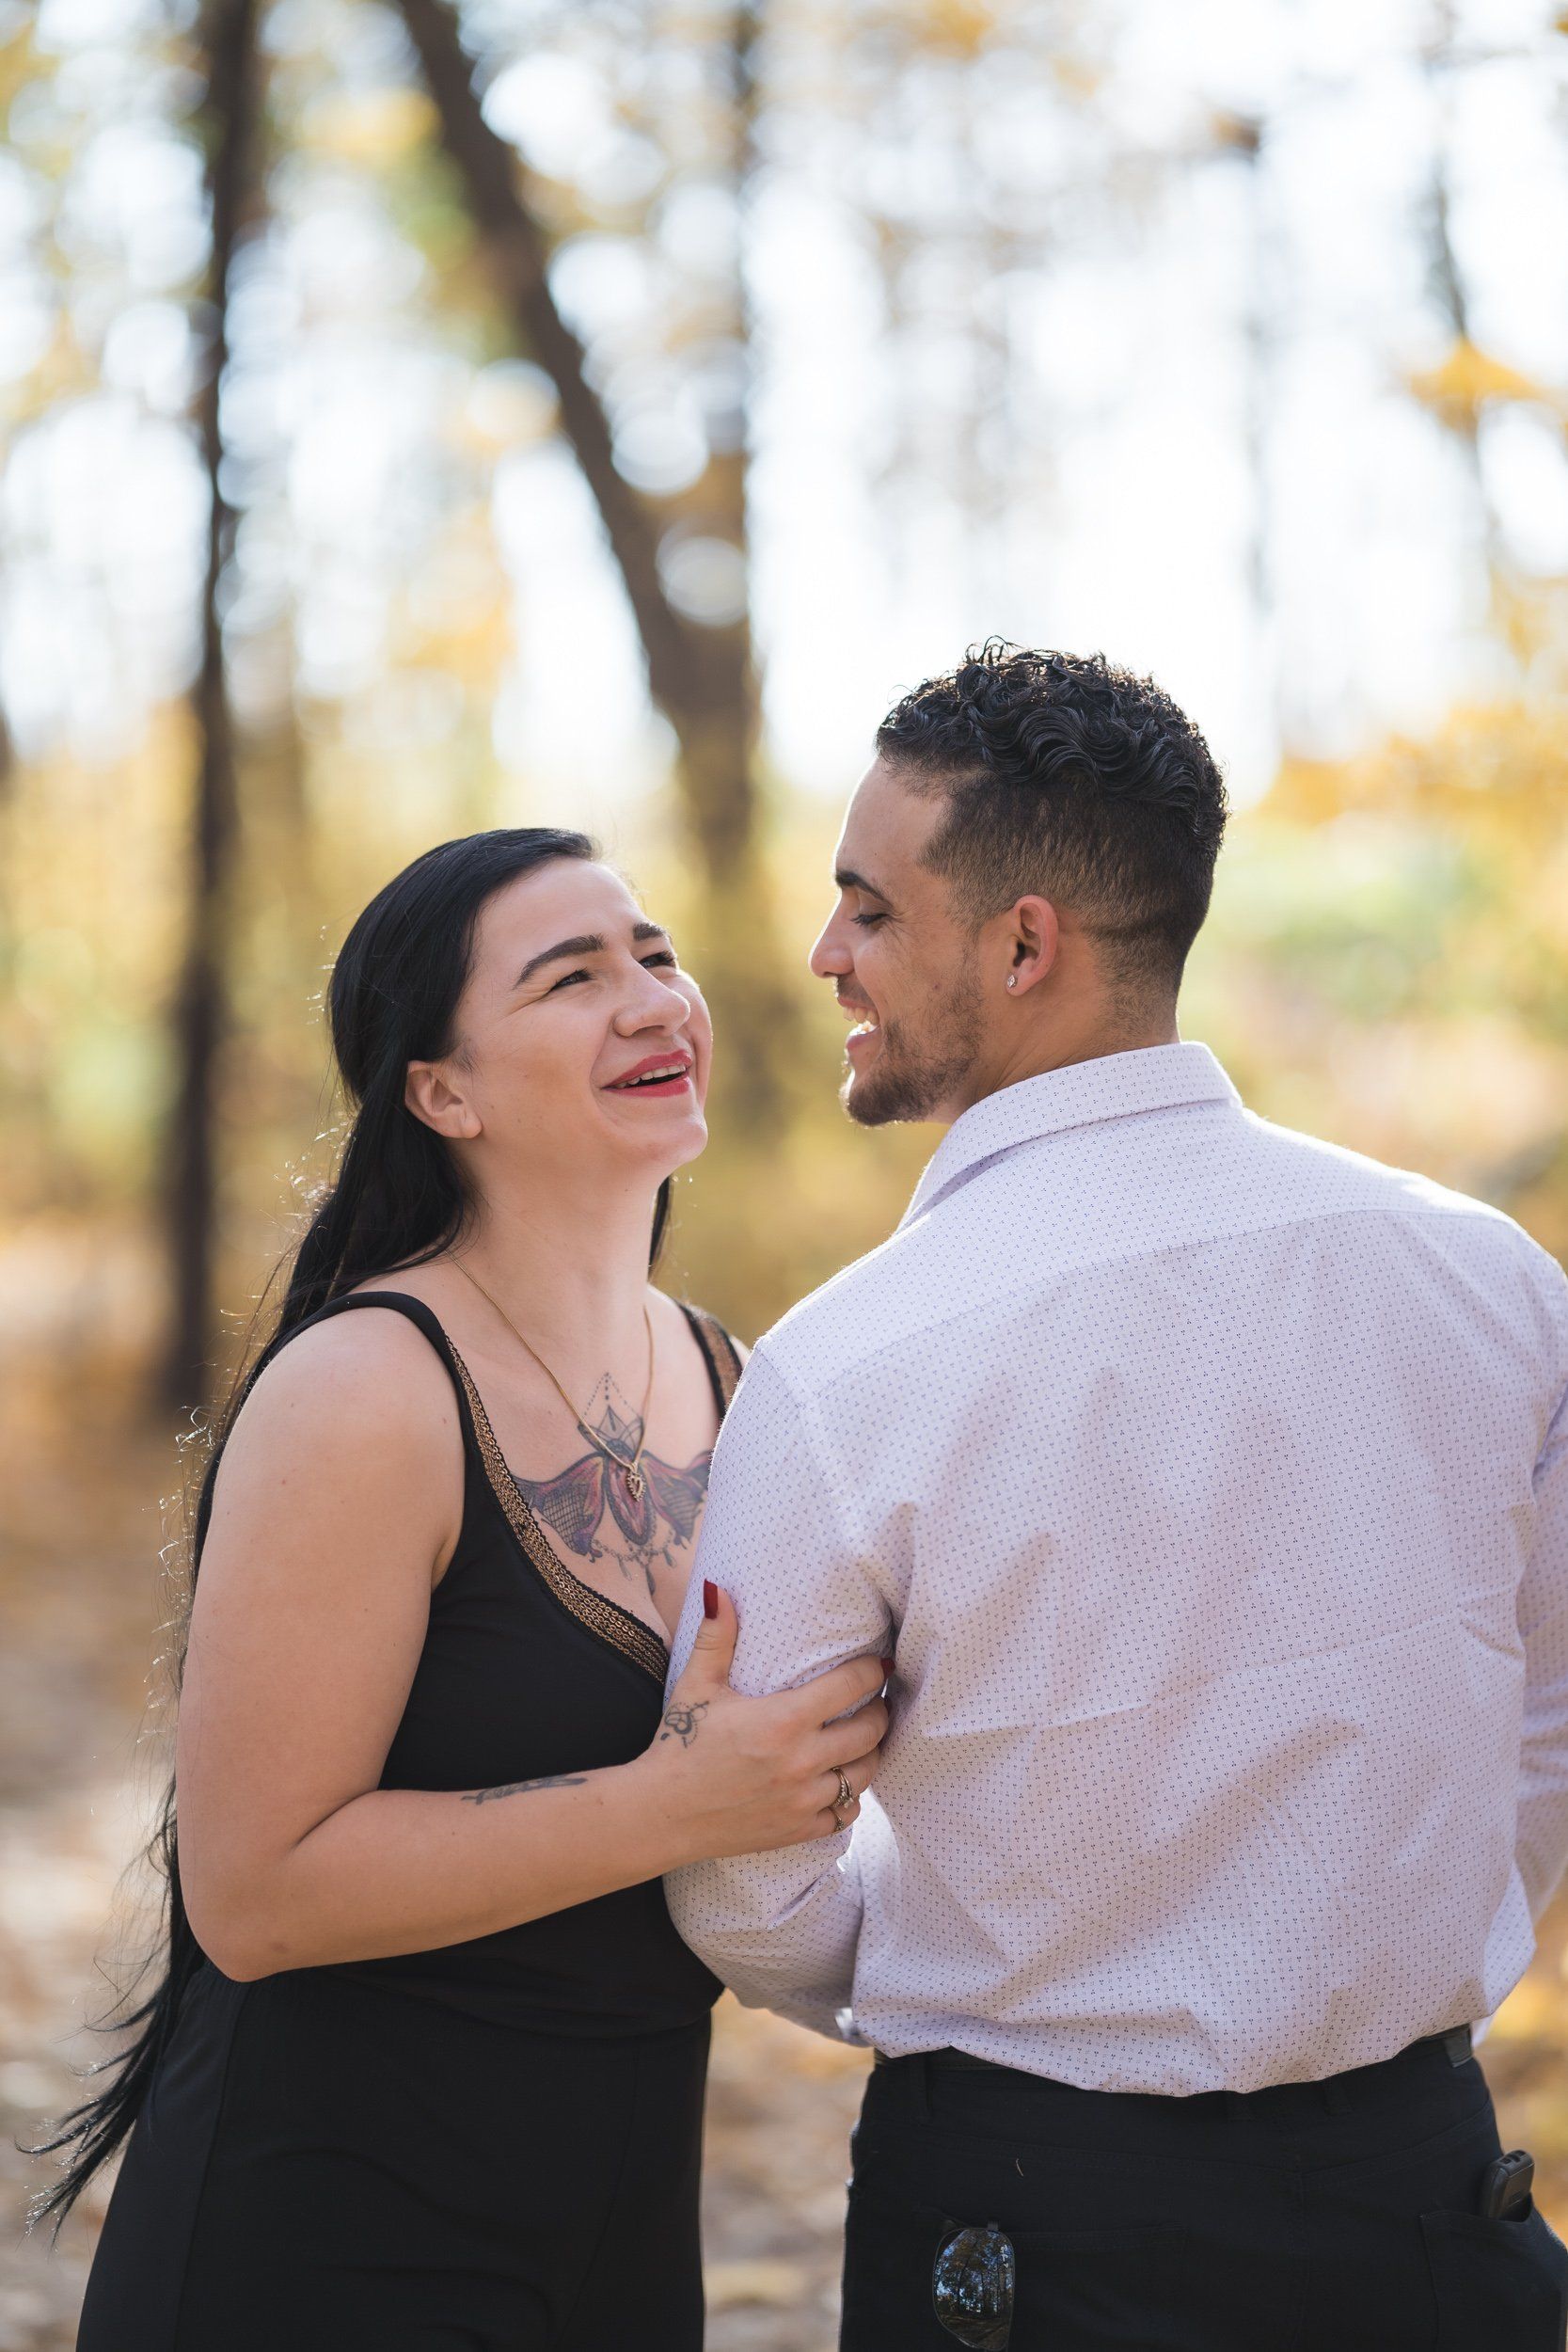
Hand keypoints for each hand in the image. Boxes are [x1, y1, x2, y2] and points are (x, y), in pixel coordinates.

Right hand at [647, 1584, 889, 1863]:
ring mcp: (803, 1800)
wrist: (661, 1814)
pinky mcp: (798, 1830)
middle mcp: (801, 1761)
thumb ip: (716, 1637)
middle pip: (870, 1731)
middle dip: (879, 1710)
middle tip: (875, 1699)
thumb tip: (717, 1587)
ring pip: (865, 1774)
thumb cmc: (679, 1744)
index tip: (877, 1664)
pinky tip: (841, 1781)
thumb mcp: (696, 1685)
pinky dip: (850, 1798)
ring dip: (870, 1753)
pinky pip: (846, 1815)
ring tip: (864, 1738)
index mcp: (783, 1720)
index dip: (871, 1670)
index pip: (851, 1686)